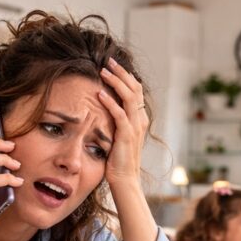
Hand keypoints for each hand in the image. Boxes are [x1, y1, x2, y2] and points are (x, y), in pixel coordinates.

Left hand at [97, 57, 149, 192]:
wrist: (125, 180)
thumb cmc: (119, 160)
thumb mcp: (118, 136)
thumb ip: (116, 122)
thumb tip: (104, 108)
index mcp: (140, 119)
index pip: (136, 90)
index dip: (126, 76)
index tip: (113, 65)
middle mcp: (140, 120)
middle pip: (135, 88)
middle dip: (121, 72)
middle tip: (108, 60)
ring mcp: (135, 127)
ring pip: (129, 96)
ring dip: (115, 81)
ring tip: (103, 71)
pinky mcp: (126, 135)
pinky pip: (119, 114)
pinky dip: (110, 102)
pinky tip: (100, 93)